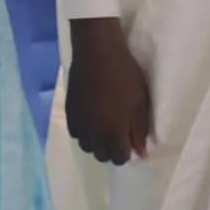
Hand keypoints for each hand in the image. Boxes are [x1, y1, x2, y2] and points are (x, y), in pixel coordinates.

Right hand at [65, 17, 152, 163]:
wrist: (97, 51)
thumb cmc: (124, 75)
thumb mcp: (140, 102)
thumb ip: (139, 130)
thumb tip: (140, 152)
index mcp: (112, 133)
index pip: (119, 158)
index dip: (127, 151)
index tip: (130, 138)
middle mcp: (92, 134)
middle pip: (101, 155)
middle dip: (111, 148)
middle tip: (119, 130)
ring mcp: (78, 123)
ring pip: (87, 145)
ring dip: (96, 141)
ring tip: (104, 125)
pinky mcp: (69, 112)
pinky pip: (76, 132)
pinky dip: (84, 131)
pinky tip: (91, 117)